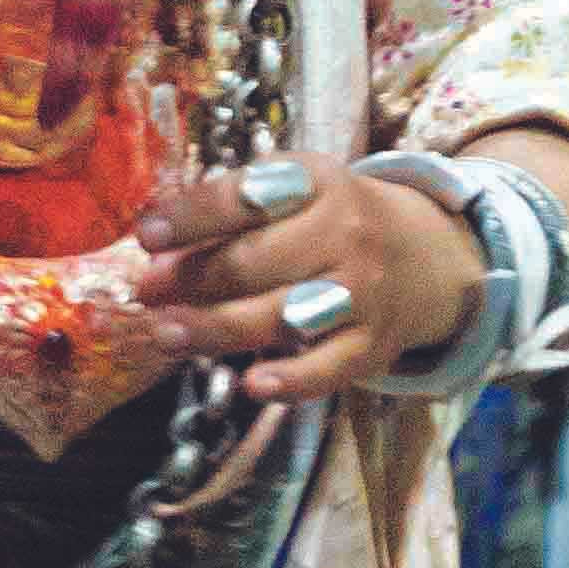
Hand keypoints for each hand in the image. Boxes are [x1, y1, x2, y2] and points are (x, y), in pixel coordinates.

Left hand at [124, 155, 480, 417]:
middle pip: (256, 262)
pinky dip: (291, 381)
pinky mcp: (371, 346)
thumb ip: (231, 214)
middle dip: (191, 278)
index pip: (247, 196)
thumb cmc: (330, 221)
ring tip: (166, 334)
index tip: (146, 236)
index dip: (192, 216)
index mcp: (318, 183)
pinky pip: (328, 369)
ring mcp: (361, 293)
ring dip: (218, 328)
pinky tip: (251, 385)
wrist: (423, 257)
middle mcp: (345, 235)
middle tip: (145, 293)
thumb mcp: (294, 192)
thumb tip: (155, 248)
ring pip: (283, 316)